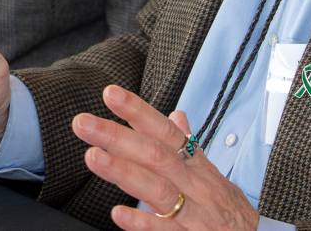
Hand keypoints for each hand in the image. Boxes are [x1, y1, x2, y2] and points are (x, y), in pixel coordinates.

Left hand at [74, 85, 258, 230]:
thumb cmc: (228, 209)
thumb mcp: (212, 174)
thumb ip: (189, 145)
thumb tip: (175, 114)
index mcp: (196, 165)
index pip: (166, 131)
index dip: (138, 111)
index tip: (110, 93)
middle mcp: (195, 185)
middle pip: (155, 154)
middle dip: (118, 137)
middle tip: (83, 123)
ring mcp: (194, 213)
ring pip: (158, 188)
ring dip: (124, 172)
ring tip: (93, 156)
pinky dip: (144, 223)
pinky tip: (119, 213)